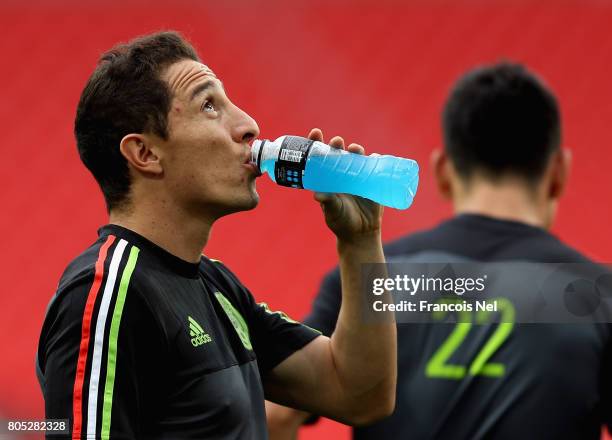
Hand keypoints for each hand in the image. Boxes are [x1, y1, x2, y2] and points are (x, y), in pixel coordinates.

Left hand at [307, 128, 383, 243]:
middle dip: (336, 144)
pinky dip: (375, 160)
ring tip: (355, 149)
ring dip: (355, 150)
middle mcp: (341, 174)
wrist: (360, 233)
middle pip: (338, 153)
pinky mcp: (372, 181)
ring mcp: (357, 176)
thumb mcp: (332, 211)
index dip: (316, 143)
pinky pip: (375, 166)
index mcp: (327, 178)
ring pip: (356, 157)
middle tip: (337, 142)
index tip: (316, 133)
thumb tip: (317, 194)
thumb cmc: (341, 221)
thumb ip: (327, 202)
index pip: (319, 157)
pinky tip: (373, 157)